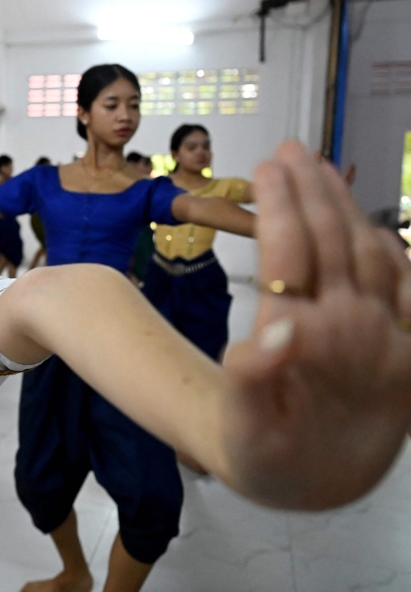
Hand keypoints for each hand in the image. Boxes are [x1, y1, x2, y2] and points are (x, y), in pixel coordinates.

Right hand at [221, 141, 410, 508]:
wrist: (318, 487)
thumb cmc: (266, 453)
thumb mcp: (243, 430)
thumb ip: (252, 379)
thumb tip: (275, 326)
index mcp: (305, 341)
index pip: (291, 253)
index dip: (280, 205)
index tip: (266, 166)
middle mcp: (353, 330)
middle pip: (335, 240)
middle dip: (311, 189)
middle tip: (289, 150)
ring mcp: (389, 338)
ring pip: (374, 252)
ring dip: (347, 206)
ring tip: (322, 169)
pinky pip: (410, 287)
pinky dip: (394, 248)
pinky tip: (373, 226)